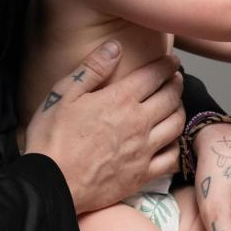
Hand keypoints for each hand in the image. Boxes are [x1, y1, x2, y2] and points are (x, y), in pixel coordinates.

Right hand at [21, 41, 185, 214]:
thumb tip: (115, 46)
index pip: (155, 75)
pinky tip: (170, 140)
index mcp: (120, 100)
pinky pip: (172, 158)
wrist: (51, 184)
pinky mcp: (142, 176)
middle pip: (171, 97)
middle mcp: (138, 123)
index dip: (167, 65)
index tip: (172, 61)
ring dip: (179, 110)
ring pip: (176, 125)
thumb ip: (92, 68)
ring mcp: (143, 151)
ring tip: (175, 105)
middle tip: (176, 78)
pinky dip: (176, 145)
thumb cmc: (52, 138)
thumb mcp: (64, 94)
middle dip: (176, 83)